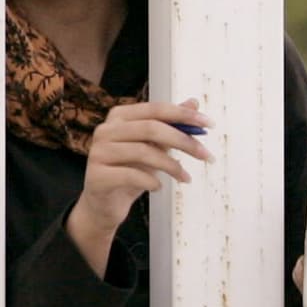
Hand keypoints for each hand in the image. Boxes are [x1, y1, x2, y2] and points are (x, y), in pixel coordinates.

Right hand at [65, 99, 213, 273]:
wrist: (105, 203)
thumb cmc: (130, 170)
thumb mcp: (154, 146)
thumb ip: (170, 125)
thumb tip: (193, 102)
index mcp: (119, 116)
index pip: (156, 109)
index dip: (184, 115)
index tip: (209, 124)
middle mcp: (106, 130)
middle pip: (151, 128)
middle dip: (184, 141)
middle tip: (206, 155)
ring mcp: (98, 152)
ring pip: (144, 152)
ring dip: (172, 166)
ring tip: (185, 177)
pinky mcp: (97, 176)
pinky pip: (132, 175)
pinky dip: (152, 182)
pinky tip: (159, 187)